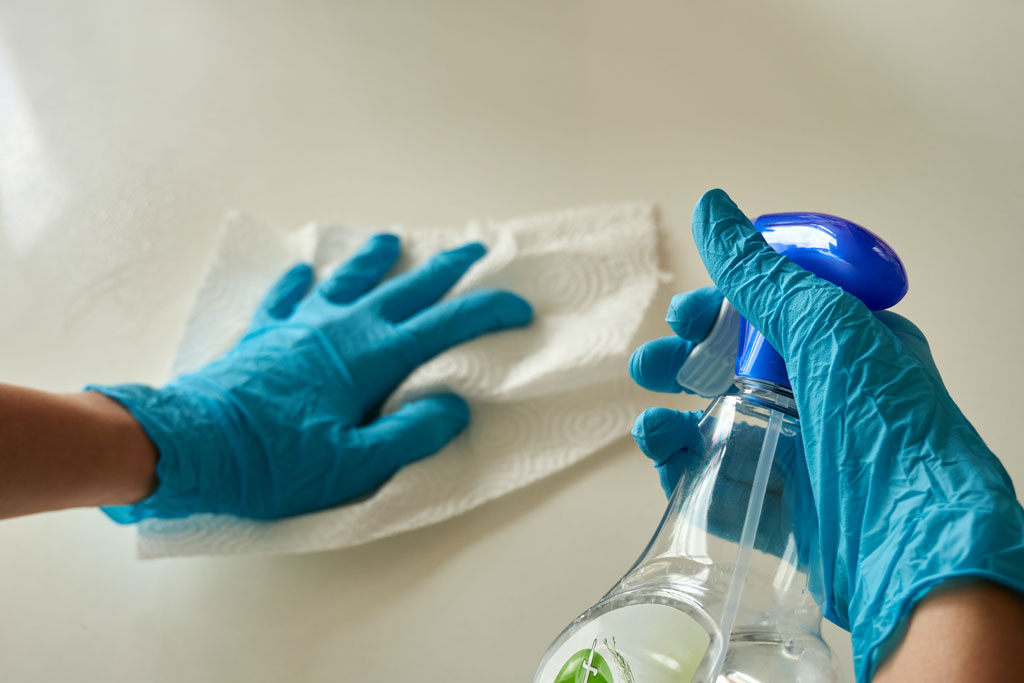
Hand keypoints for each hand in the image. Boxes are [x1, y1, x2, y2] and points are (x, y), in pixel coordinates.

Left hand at [90, 234, 531, 520]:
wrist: (193, 445)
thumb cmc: (275, 463)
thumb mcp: (354, 465)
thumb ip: (410, 434)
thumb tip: (453, 406)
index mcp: (373, 358)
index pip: (445, 325)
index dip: (487, 312)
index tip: (518, 306)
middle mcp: (343, 328)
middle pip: (406, 289)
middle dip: (446, 268)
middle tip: (474, 247)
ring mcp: (301, 324)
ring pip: (349, 280)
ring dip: (375, 259)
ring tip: (391, 239)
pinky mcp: (266, 332)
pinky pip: (289, 296)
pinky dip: (302, 283)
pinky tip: (305, 272)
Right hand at [629, 189, 1023, 680]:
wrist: (915, 550)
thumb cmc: (888, 430)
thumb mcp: (825, 329)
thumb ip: (760, 274)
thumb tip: (711, 207)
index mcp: (846, 349)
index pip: (768, 315)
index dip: (717, 311)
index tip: (683, 316)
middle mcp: (822, 401)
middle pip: (733, 372)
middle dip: (682, 365)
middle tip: (649, 367)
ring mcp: (801, 460)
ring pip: (718, 430)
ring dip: (674, 421)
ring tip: (650, 425)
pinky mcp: (782, 515)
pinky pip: (719, 486)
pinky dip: (685, 472)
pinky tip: (666, 460)